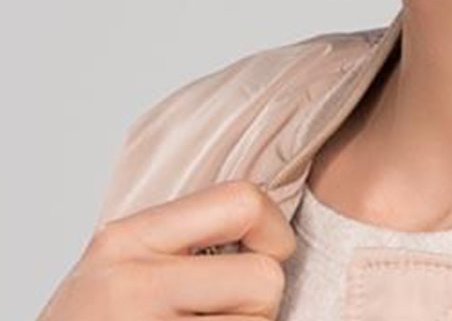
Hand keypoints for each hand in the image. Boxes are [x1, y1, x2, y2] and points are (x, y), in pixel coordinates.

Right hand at [36, 179, 297, 318]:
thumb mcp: (119, 265)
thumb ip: (179, 238)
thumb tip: (265, 219)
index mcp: (127, 237)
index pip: (242, 200)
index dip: (274, 229)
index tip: (267, 252)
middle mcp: (134, 283)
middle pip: (264, 276)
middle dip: (261, 301)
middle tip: (226, 313)